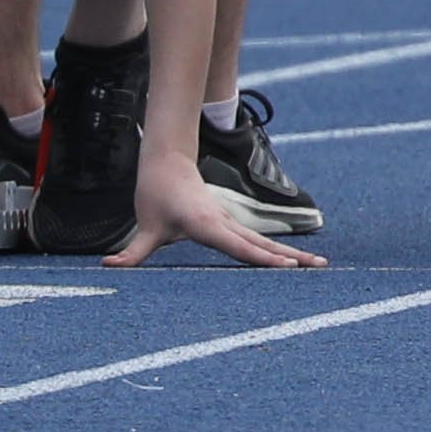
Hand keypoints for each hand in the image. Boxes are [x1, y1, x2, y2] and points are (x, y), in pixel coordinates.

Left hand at [111, 164, 325, 271]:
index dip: (263, 259)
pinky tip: (291, 261)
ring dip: (291, 255)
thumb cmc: (157, 193)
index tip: (287, 267)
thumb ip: (133, 252)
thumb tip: (110, 267)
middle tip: (320, 268)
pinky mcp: (230, 225)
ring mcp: (230, 224)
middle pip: (264, 245)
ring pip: (265, 243)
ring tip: (317, 266)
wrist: (168, 163)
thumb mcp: (146, 225)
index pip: (240, 246)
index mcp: (208, 226)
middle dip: (292, 258)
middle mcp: (225, 225)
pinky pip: (257, 242)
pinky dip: (276, 252)